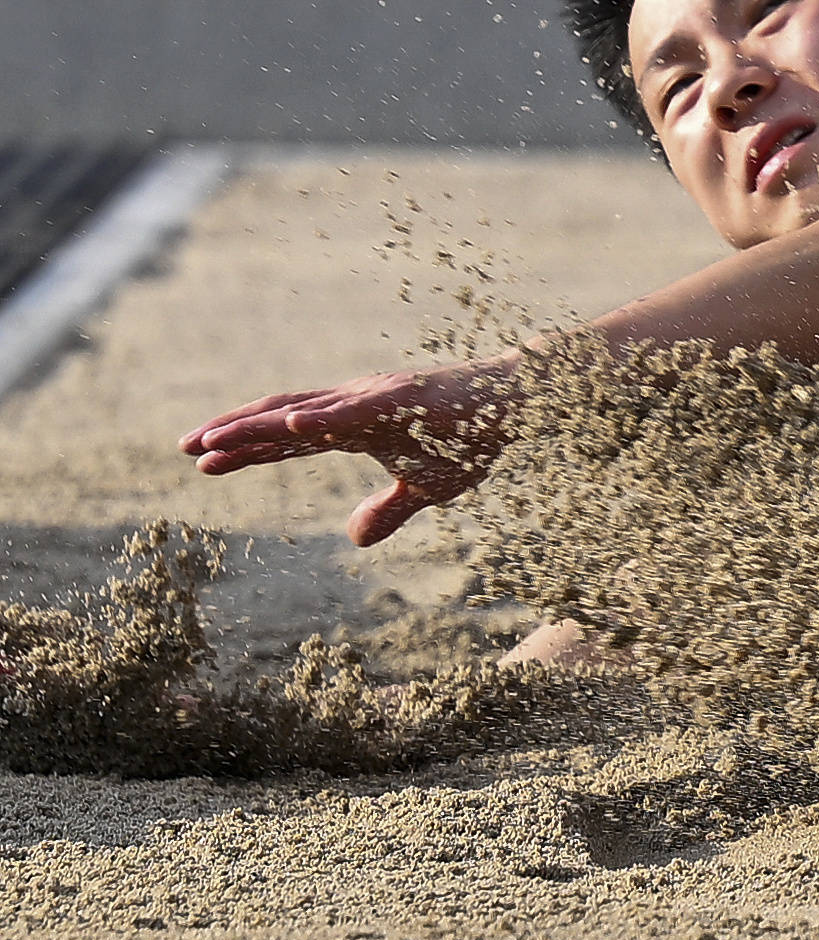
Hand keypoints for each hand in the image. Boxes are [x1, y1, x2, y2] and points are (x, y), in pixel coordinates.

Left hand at [180, 358, 517, 544]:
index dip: (245, 449)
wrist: (514, 403)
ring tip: (211, 439)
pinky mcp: (400, 400)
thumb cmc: (472, 438)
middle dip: (230, 433)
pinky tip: (286, 426)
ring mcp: (373, 399)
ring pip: (301, 411)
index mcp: (355, 424)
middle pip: (278, 418)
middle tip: (184, 448)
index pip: (287, 437)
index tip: (200, 462)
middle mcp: (353, 404)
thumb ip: (388, 510)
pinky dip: (318, 418)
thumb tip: (354, 540)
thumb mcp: (425, 488)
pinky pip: (351, 412)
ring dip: (253, 426)